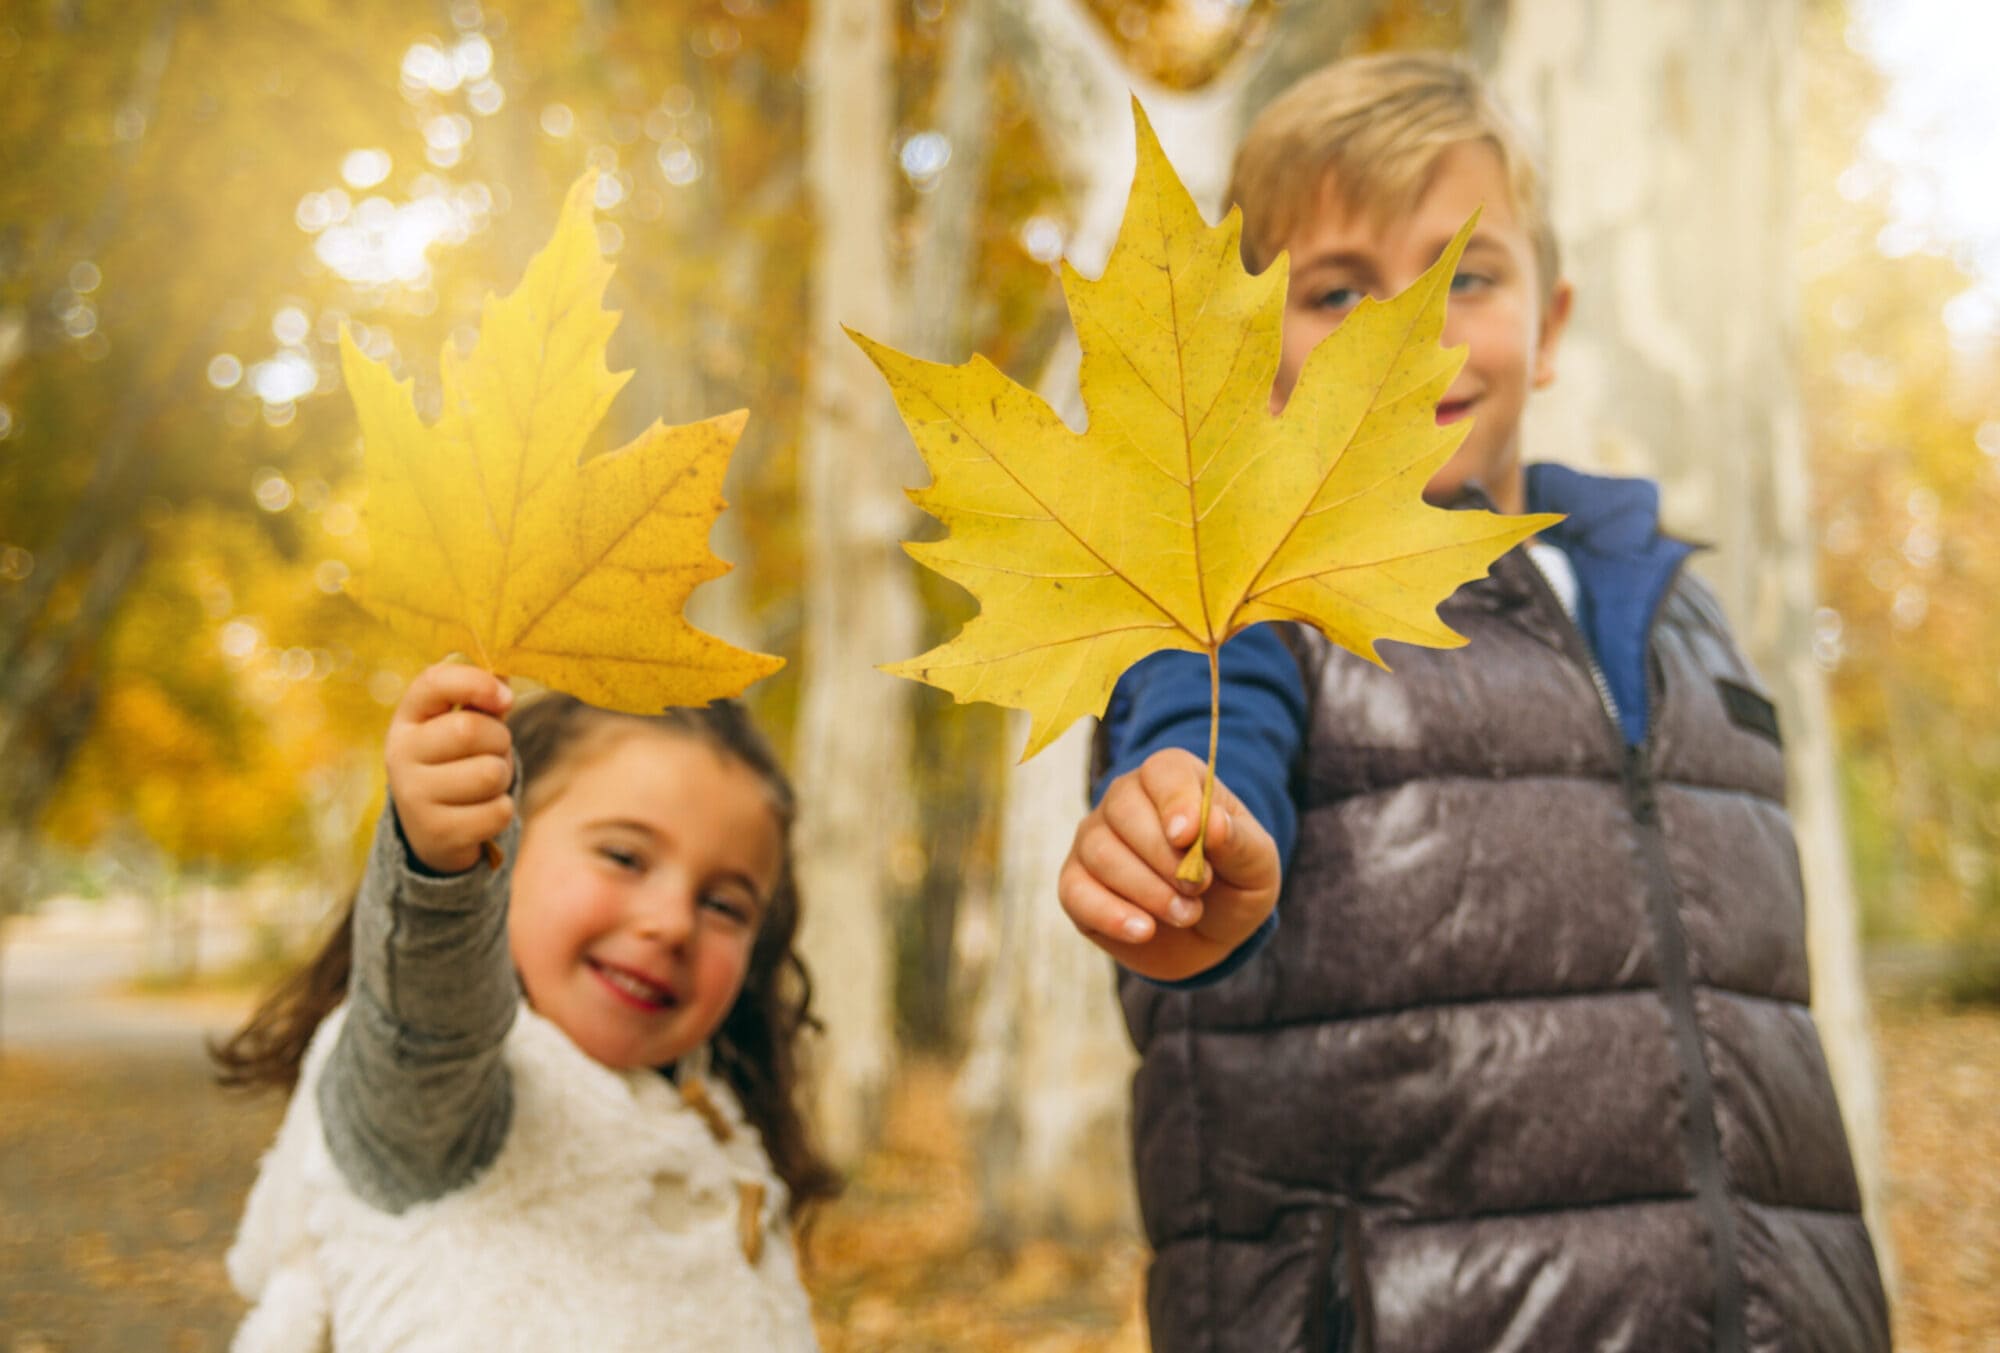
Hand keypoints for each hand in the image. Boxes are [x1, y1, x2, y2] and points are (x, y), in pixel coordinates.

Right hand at [385, 662, 515, 874]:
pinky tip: (480, 813)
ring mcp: (413, 795)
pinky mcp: (435, 833)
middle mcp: (400, 754)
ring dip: (503, 778)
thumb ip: (482, 698)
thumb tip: (504, 674)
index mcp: (408, 718)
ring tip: (485, 784)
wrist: (435, 829)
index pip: (434, 682)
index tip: (506, 699)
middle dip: (500, 741)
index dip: (476, 683)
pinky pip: (498, 812)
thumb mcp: (463, 725)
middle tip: (493, 753)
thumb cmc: (458, 762)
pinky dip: (502, 811)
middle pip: (470, 730)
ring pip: (490, 773)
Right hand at [1057, 747, 1280, 982]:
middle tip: (1198, 890)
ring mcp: (1094, 840)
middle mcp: (1125, 800)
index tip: (1188, 837)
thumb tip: (1215, 824)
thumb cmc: (1233, 886)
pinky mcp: (1076, 883)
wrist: (1208, 935)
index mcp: (1174, 780)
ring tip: (1186, 915)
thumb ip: (1241, 842)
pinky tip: (1144, 931)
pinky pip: (1075, 891)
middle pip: (1124, 809)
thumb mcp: (1257, 866)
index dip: (1174, 800)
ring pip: (1101, 852)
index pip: (1163, 771)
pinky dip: (1111, 914)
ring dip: (1148, 891)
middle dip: (1164, 857)